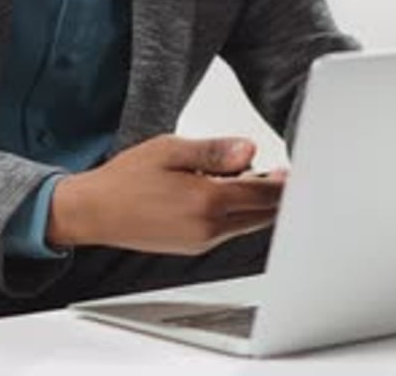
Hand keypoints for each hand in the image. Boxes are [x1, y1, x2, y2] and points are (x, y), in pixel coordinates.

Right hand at [47, 134, 286, 254]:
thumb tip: (250, 148)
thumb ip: (214, 151)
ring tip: (263, 177)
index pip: (263, 193)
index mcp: (206, 200)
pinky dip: (240, 212)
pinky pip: (230, 229)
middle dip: (278, 195)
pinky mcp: (194, 246)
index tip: (300, 170)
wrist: (95, 212)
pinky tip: (232, 192)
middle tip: (290, 173)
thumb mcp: (170, 149)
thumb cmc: (127, 178)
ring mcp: (202, 241)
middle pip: (262, 214)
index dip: (286, 182)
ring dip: (259, 203)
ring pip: (248, 223)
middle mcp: (208, 228)